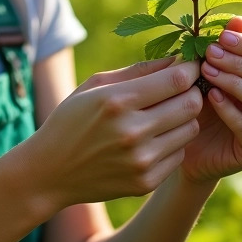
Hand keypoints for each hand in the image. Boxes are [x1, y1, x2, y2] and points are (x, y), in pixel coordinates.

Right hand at [28, 57, 204, 208]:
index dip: (191, 69)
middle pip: (191, 104)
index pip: (177, 80)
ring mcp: (141, 161)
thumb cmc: (72, 119)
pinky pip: (179, 154)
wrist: (50, 171)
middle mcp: (132, 132)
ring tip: (163, 115)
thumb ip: (139, 70)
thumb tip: (178, 59)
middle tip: (181, 90)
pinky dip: (171, 144)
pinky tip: (151, 140)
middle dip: (191, 92)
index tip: (191, 66)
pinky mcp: (146, 182)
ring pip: (190, 129)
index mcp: (117, 101)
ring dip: (183, 119)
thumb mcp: (95, 86)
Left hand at [180, 17, 241, 183]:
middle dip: (241, 62)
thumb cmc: (195, 105)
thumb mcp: (206, 74)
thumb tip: (238, 20)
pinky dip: (231, 110)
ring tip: (208, 72)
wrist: (182, 147)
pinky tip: (211, 96)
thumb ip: (223, 50)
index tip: (221, 37)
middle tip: (210, 53)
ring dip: (236, 82)